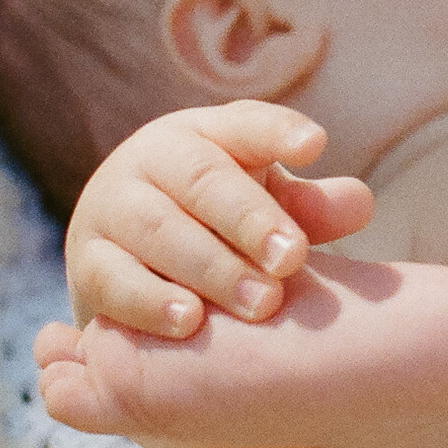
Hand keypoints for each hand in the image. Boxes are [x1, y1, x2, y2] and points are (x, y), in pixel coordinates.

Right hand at [61, 102, 375, 337]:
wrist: (128, 263)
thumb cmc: (217, 227)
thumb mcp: (265, 209)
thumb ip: (309, 209)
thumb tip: (360, 204)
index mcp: (204, 134)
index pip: (244, 125)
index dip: (278, 132)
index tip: (315, 146)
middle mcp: (152, 160)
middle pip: (201, 179)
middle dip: (250, 219)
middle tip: (293, 260)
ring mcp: (112, 208)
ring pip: (158, 229)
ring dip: (211, 267)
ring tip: (260, 302)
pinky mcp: (87, 262)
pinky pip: (114, 279)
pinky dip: (150, 301)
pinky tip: (189, 322)